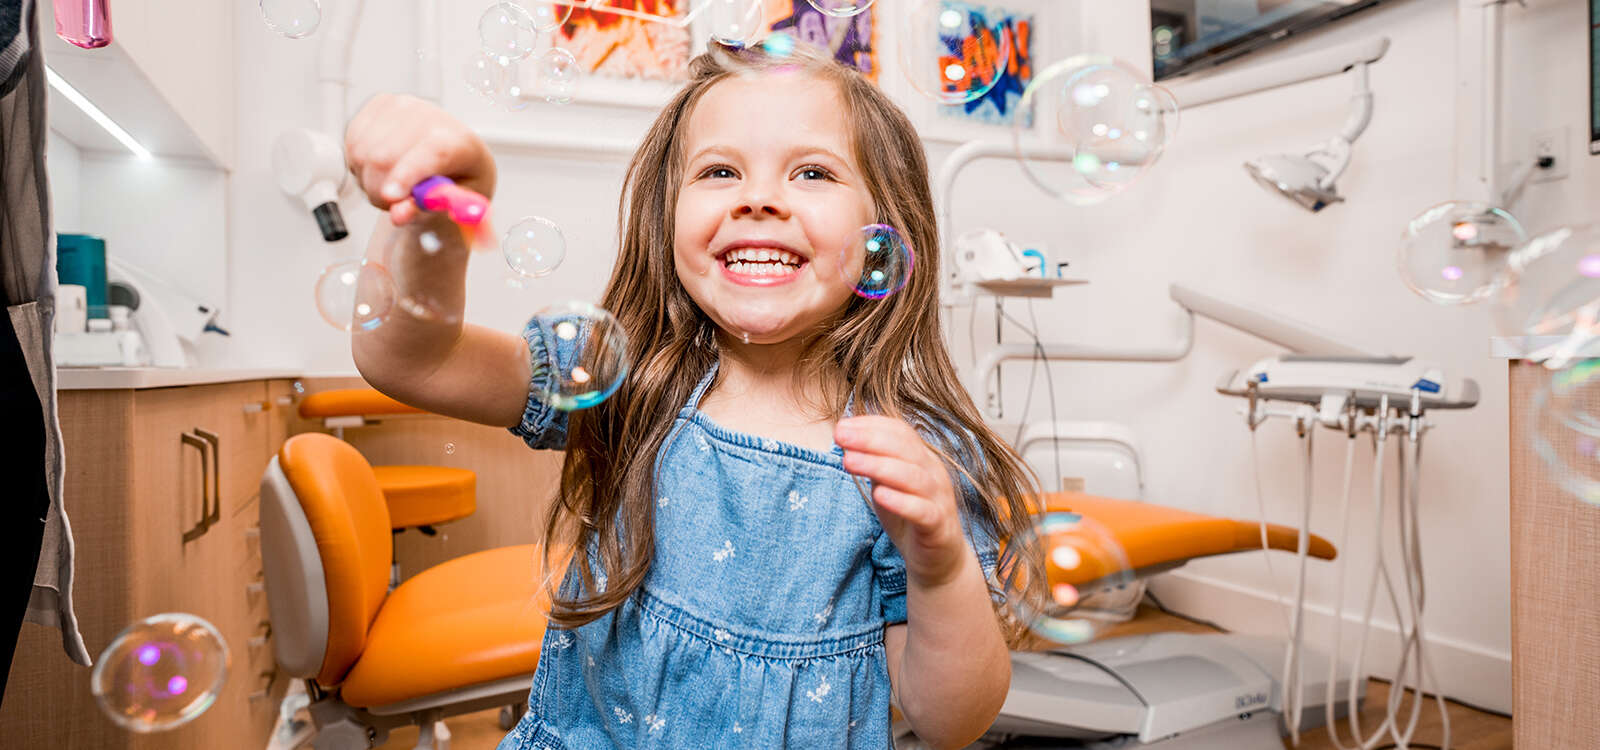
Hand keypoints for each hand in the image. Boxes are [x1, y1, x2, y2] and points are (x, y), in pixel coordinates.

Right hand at [344, 94, 496, 226]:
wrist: (454, 154)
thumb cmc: (456, 181)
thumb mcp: (450, 206)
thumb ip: (425, 210)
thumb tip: (398, 214)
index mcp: (460, 144)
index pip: (432, 153)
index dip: (407, 175)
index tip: (390, 197)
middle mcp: (430, 117)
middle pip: (384, 158)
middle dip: (380, 192)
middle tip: (394, 203)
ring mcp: (403, 106)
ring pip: (362, 154)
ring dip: (370, 181)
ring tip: (394, 183)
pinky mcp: (380, 104)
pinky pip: (352, 145)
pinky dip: (360, 165)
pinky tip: (382, 166)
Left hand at [836, 416, 970, 587]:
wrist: (938, 560)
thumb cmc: (909, 517)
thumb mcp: (888, 485)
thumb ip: (874, 464)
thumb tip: (847, 439)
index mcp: (922, 459)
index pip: (900, 431)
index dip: (871, 425)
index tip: (842, 426)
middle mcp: (934, 473)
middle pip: (905, 448)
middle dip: (870, 440)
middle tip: (840, 436)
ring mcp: (939, 499)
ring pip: (913, 477)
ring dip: (879, 466)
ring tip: (848, 461)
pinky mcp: (938, 526)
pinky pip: (922, 511)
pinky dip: (901, 502)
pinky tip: (879, 495)